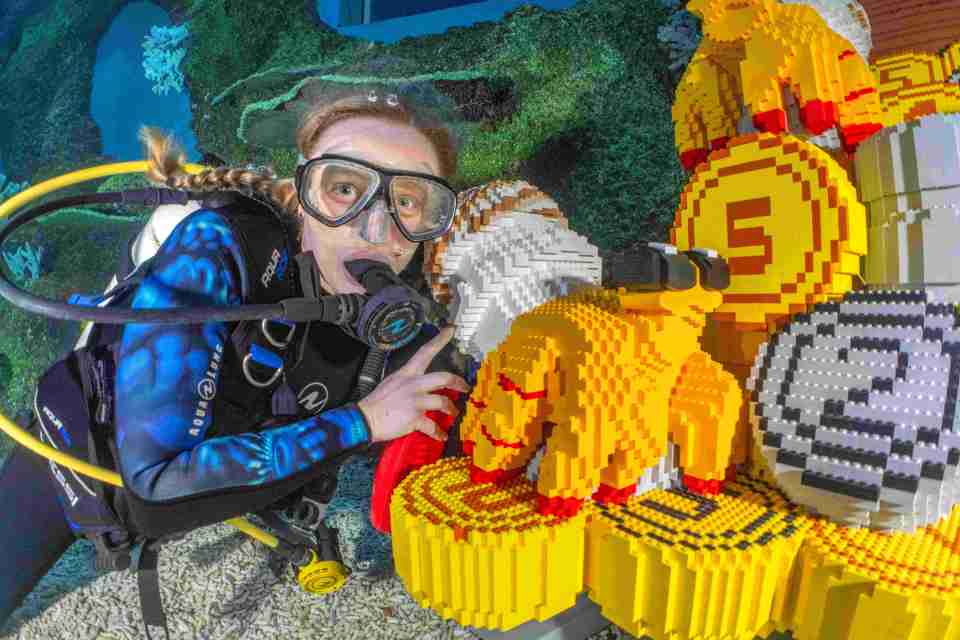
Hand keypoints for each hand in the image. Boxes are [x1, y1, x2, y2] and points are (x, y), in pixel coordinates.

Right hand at [357, 326, 470, 442]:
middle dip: (458, 382)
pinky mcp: (414, 418)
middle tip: (465, 387)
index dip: (440, 339)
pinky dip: (438, 433)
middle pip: (443, 377)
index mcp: (406, 373)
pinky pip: (433, 426)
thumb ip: (408, 383)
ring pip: (443, 401)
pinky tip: (441, 436)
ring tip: (453, 413)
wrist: (364, 419)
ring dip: (451, 409)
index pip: (425, 351)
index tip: (452, 329)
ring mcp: (414, 401)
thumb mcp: (392, 383)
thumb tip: (422, 387)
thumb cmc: (377, 403)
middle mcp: (413, 384)